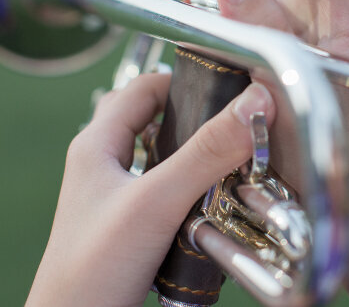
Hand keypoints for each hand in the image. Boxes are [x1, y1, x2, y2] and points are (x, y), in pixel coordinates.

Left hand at [26, 74, 274, 306]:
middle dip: (195, 121)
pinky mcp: (128, 229)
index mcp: (96, 145)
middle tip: (235, 126)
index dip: (182, 80)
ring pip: (160, 161)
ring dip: (194, 159)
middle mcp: (102, 167)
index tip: (227, 86)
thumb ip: (205, 153)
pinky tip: (214, 206)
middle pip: (153, 123)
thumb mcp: (156, 201)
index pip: (142, 88)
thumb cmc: (94, 267)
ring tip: (232, 163)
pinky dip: (191, 193)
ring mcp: (113, 200)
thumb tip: (254, 105)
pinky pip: (164, 195)